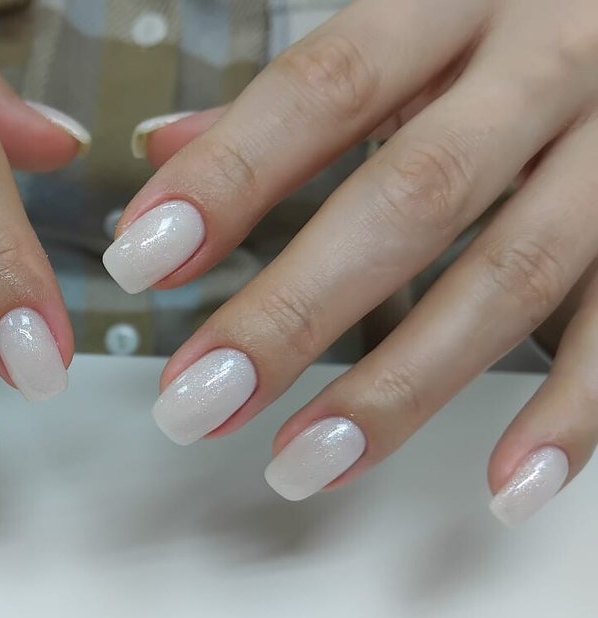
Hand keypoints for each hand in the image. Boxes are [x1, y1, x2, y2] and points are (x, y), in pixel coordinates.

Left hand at [107, 0, 597, 525]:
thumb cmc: (512, 13)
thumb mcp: (414, 16)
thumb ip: (298, 90)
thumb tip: (166, 151)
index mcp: (453, 2)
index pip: (323, 87)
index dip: (229, 176)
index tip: (143, 259)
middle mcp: (543, 67)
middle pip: (412, 196)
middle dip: (295, 311)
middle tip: (198, 401)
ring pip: (513, 276)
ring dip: (401, 388)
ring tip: (303, 464)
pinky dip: (573, 416)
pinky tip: (504, 488)